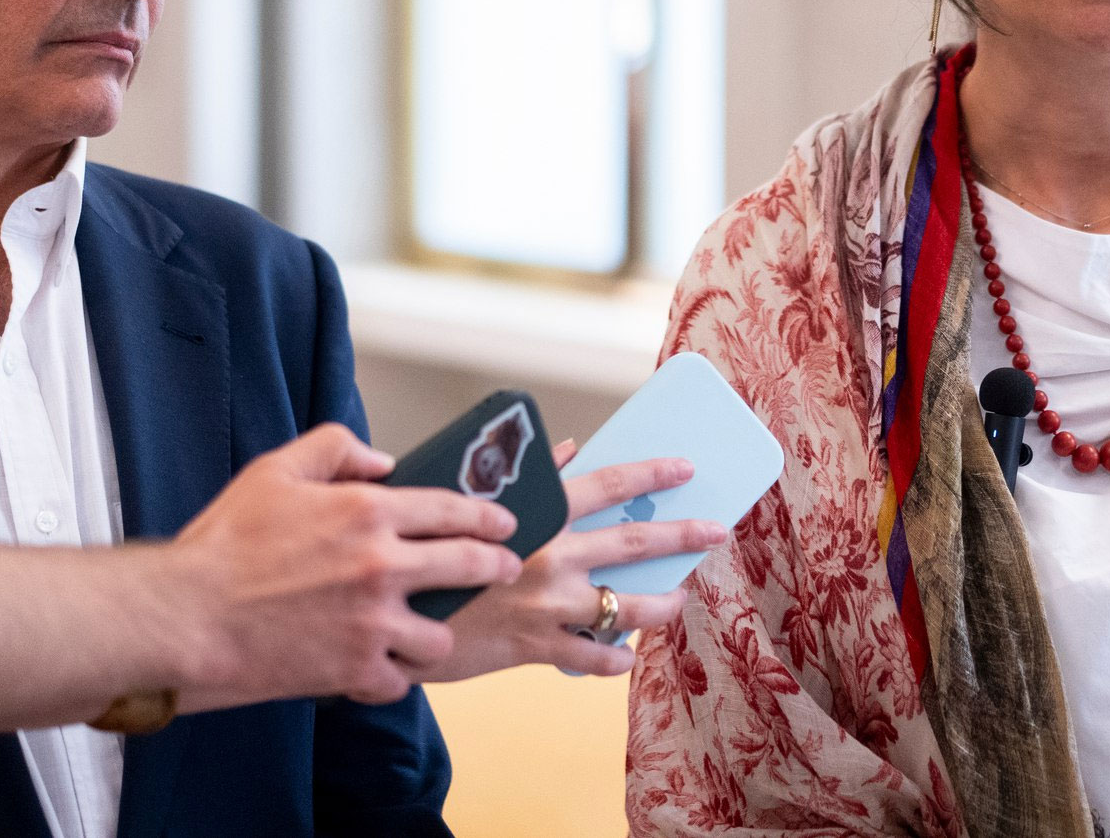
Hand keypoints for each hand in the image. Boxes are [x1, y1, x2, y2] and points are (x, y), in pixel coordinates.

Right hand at [170, 424, 523, 708]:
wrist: (187, 615)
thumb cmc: (225, 543)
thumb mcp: (277, 469)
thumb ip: (336, 448)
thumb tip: (383, 461)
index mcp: (368, 511)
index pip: (455, 510)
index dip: (488, 517)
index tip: (503, 524)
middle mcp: (381, 566)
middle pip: (468, 566)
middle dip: (495, 566)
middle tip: (503, 568)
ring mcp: (372, 622)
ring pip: (441, 634)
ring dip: (440, 631)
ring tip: (431, 628)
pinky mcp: (354, 670)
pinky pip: (401, 679)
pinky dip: (395, 674)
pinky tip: (384, 664)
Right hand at [429, 443, 726, 682]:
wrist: (393, 617)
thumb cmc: (427, 550)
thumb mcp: (468, 500)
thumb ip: (526, 474)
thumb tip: (569, 449)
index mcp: (537, 513)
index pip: (609, 484)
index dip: (652, 474)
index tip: (686, 468)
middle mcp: (552, 557)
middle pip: (633, 542)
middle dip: (681, 536)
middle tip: (717, 530)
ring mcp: (548, 606)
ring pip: (626, 608)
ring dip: (661, 603)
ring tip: (679, 598)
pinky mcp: (536, 648)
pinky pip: (593, 659)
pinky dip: (613, 659)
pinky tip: (624, 656)